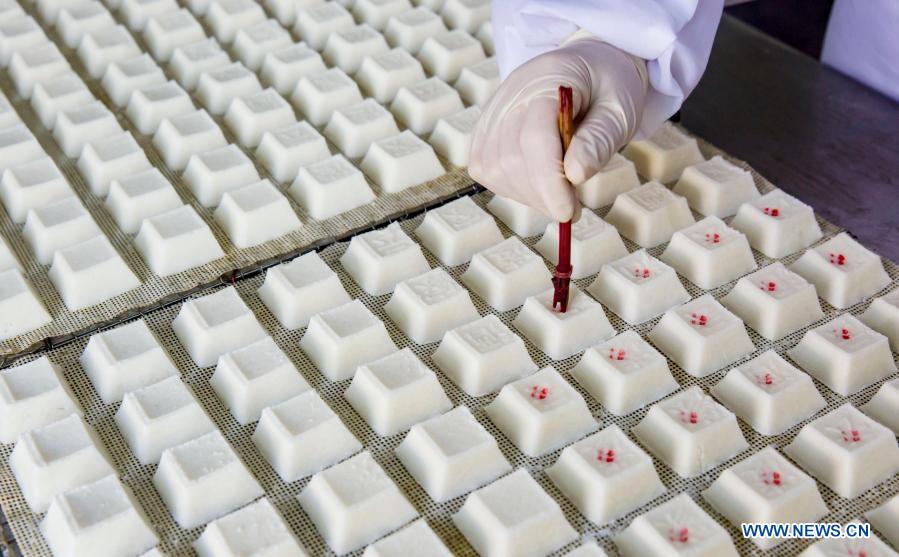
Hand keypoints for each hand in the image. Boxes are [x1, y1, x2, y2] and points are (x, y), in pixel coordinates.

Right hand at [469, 37, 647, 221]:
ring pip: (494, 168)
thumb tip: (575, 175)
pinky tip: (537, 182)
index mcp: (549, 79)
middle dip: (541, 194)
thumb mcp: (620, 109)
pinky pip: (486, 169)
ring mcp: (493, 111)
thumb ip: (600, 139)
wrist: (587, 68)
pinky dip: (511, 186)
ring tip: (558, 192)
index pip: (534, 138)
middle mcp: (511, 93)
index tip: (568, 212)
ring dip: (527, 193)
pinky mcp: (485, 129)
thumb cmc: (607, 87)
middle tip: (572, 207)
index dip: (549, 182)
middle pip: (511, 158)